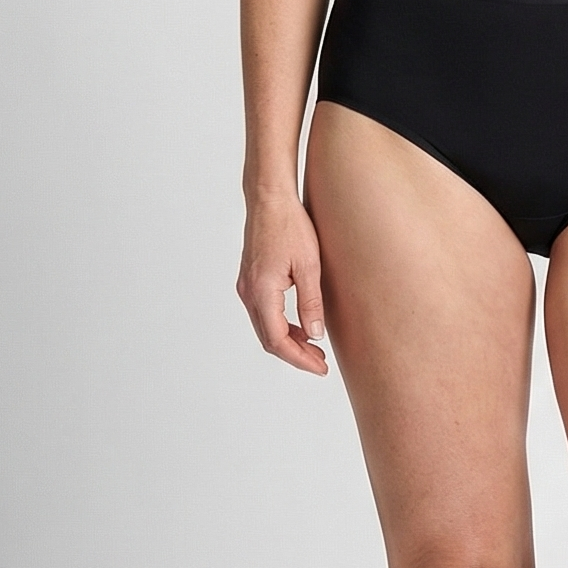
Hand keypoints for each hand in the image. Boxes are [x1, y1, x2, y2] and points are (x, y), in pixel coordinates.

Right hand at [237, 193, 328, 374]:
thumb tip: (315, 335)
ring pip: (265, 327)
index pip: (277, 340)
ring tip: (315, 348)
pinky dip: (281, 326)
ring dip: (288, 341)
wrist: (270, 199)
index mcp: (262, 291)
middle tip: (321, 363)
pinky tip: (301, 327)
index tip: (320, 367)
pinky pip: (263, 314)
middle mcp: (248, 292)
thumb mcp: (309, 266)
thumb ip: (311, 303)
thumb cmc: (291, 225)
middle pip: (268, 339)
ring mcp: (246, 287)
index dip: (299, 359)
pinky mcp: (250, 280)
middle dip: (295, 355)